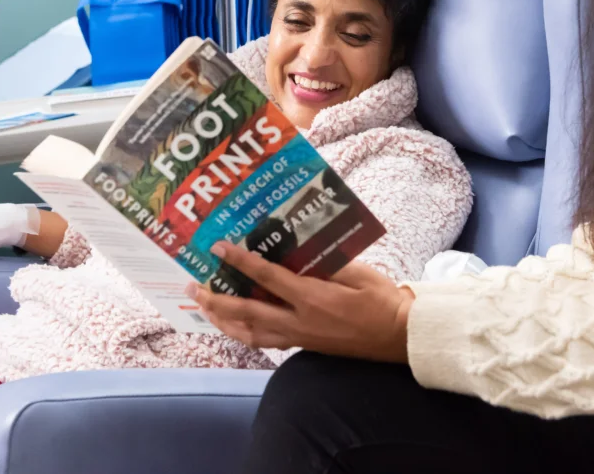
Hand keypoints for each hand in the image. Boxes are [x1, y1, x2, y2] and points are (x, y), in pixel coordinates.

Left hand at [188, 242, 413, 362]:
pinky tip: (235, 324)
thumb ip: (325, 263)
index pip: (268, 278)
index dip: (241, 262)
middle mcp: (301, 322)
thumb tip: (296, 251)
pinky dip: (244, 333)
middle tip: (194, 288)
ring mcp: (301, 337)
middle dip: (217, 300)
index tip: (219, 248)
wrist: (399, 336)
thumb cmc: (382, 299)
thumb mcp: (357, 272)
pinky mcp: (305, 345)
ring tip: (205, 309)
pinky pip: (265, 341)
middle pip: (248, 313)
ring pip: (250, 334)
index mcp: (313, 299)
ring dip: (224, 321)